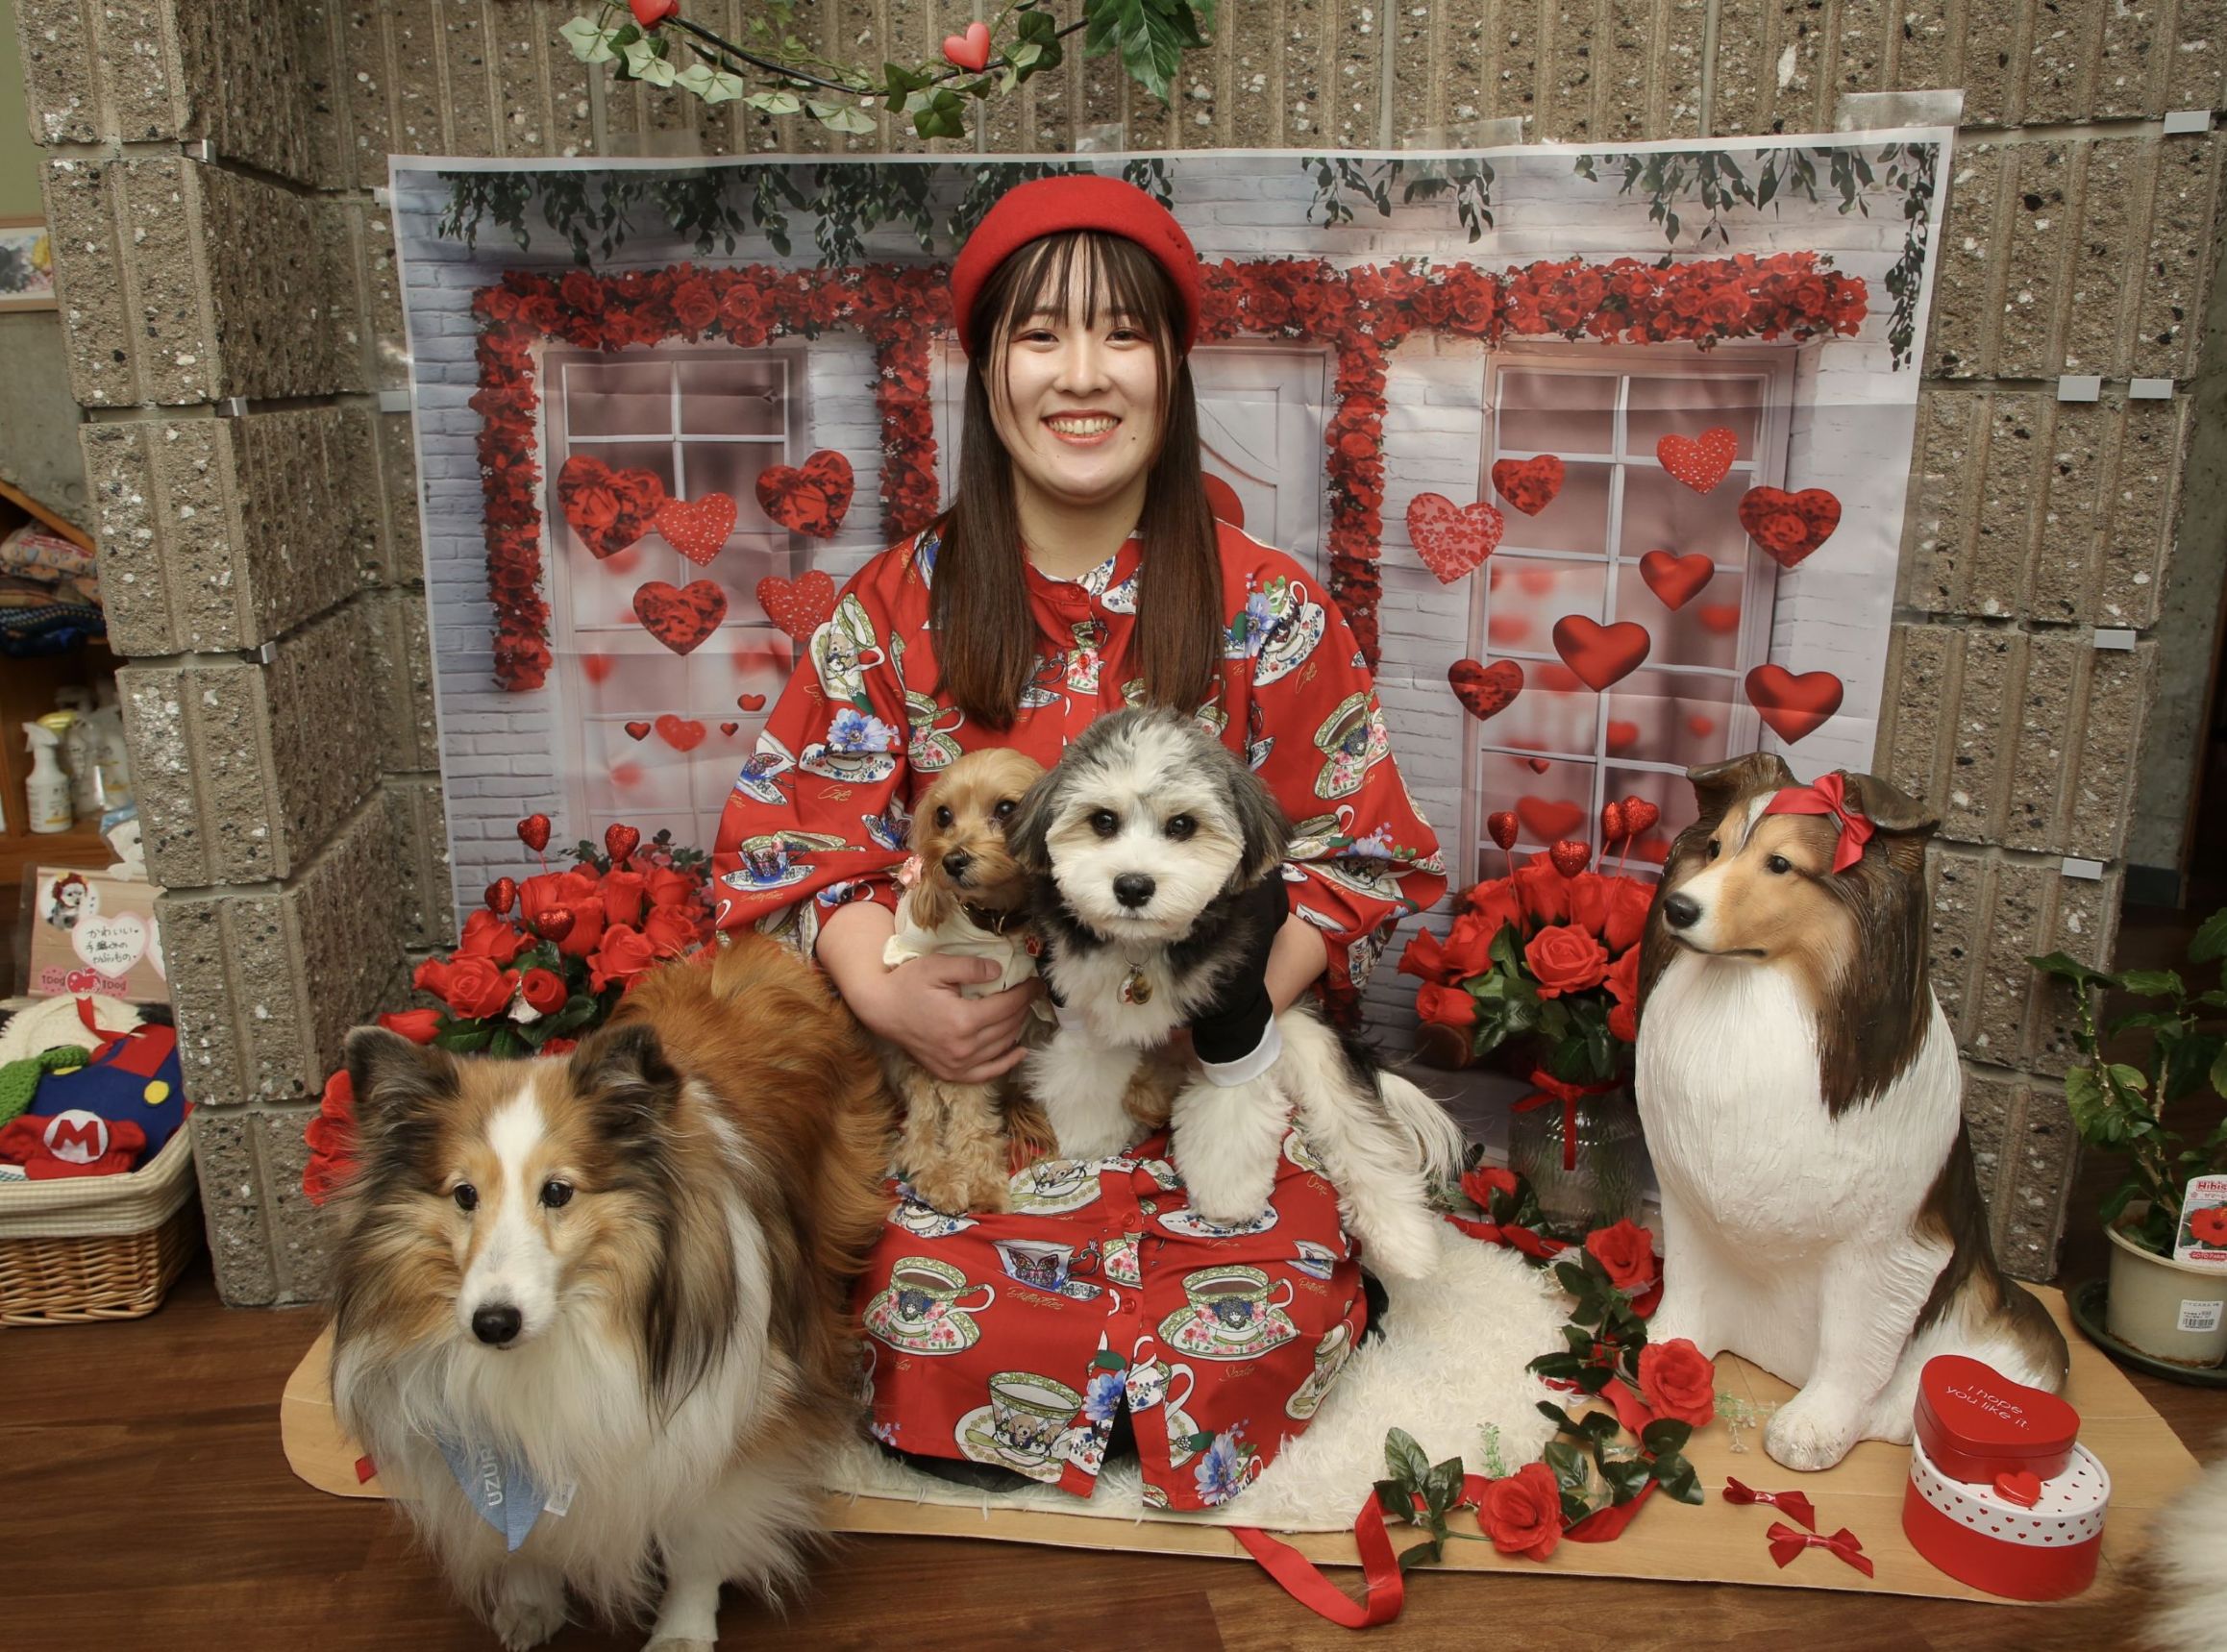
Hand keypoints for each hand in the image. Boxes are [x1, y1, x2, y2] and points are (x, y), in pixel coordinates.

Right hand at [850, 952, 1042, 1083]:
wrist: (881, 1009)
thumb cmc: (908, 983)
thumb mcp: (938, 966)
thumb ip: (970, 967)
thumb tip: (999, 972)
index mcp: (962, 1020)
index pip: (1007, 1006)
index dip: (1026, 993)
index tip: (1037, 982)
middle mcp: (963, 1047)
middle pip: (1008, 1026)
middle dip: (1023, 1007)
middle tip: (1030, 992)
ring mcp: (957, 1064)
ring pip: (1001, 1046)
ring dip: (1017, 1028)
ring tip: (1023, 1010)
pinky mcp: (950, 1073)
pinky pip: (986, 1072)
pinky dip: (1006, 1062)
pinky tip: (1018, 1050)